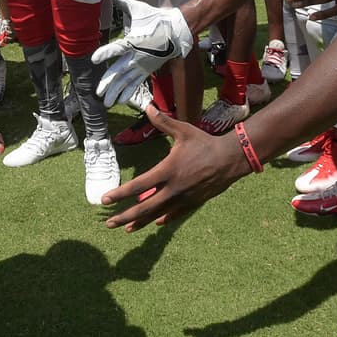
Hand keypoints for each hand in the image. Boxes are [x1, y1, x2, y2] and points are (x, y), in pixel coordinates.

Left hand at [91, 0, 193, 106]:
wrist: (178, 30)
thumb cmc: (156, 18)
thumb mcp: (138, 9)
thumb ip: (121, 2)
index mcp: (133, 40)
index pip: (117, 48)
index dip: (106, 53)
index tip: (94, 59)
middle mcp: (137, 56)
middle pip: (120, 71)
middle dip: (108, 82)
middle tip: (98, 92)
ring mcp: (143, 64)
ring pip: (127, 81)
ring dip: (116, 92)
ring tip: (106, 102)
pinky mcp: (147, 69)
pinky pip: (136, 83)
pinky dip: (128, 92)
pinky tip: (120, 100)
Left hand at [102, 107, 252, 229]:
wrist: (231, 159)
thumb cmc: (205, 143)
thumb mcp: (183, 131)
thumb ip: (163, 122)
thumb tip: (148, 107)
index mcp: (167, 171)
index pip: (138, 185)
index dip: (120, 193)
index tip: (105, 199)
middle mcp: (173, 188)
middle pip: (144, 207)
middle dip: (125, 216)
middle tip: (109, 223)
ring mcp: (183, 198)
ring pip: (158, 214)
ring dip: (141, 222)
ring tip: (126, 229)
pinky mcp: (193, 202)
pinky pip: (175, 214)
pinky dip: (164, 219)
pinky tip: (155, 223)